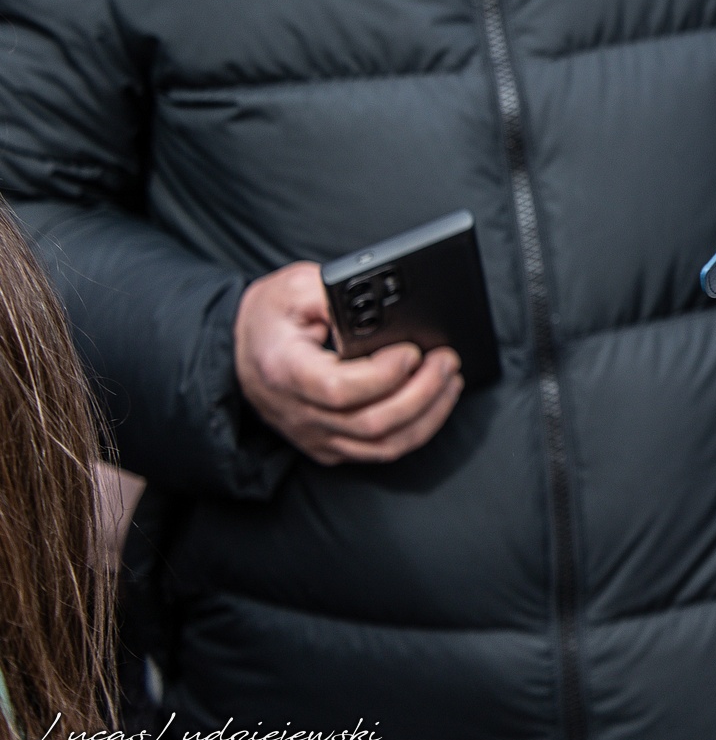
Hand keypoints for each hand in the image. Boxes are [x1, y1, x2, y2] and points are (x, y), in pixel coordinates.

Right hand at [234, 262, 463, 464]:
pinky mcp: (328, 445)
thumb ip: (336, 296)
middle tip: (445, 361)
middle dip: (422, 392)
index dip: (384, 375)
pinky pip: (378, 452)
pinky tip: (434, 403)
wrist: (242, 350)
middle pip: (370, 423)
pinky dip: (416, 430)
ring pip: (381, 445)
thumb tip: (384, 308)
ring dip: (427, 415)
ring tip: (449, 381)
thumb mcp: (296, 287)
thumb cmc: (271, 317)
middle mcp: (297, 412)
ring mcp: (313, 435)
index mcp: (284, 370)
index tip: (412, 350)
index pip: (340, 389)